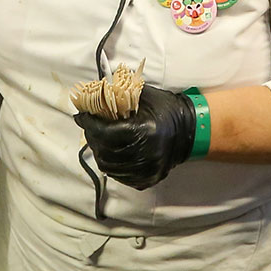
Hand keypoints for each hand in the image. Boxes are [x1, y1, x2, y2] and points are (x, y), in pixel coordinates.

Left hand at [75, 86, 196, 188]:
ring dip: (100, 152)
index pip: (105, 133)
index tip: (81, 117)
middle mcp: (144, 154)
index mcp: (143, 131)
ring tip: (99, 141)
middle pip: (104, 151)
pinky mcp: (147, 179)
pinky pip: (120, 177)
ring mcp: (146, 170)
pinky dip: (111, 166)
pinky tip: (111, 154)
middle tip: (89, 128)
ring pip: (109, 166)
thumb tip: (93, 91)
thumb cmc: (166, 110)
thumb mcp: (144, 96)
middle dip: (92, 137)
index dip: (89, 125)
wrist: (189, 131)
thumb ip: (119, 94)